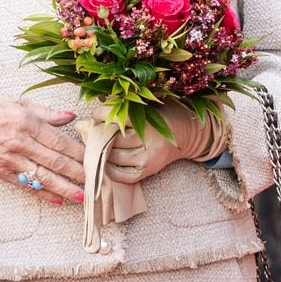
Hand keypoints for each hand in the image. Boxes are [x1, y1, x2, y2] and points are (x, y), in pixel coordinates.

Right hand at [0, 96, 86, 204]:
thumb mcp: (18, 102)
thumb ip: (46, 112)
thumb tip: (71, 116)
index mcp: (25, 123)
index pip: (59, 142)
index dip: (79, 153)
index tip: (95, 159)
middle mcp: (19, 143)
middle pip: (55, 162)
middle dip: (78, 174)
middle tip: (97, 181)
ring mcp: (10, 161)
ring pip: (43, 178)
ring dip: (65, 189)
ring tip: (83, 196)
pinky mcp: (2, 173)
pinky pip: (27, 187)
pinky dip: (43, 194)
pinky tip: (58, 200)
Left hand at [93, 102, 227, 184]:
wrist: (186, 134)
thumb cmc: (163, 115)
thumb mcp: (147, 105)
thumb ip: (123, 107)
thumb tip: (94, 111)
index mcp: (149, 123)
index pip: (118, 118)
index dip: (102, 114)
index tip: (96, 113)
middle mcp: (149, 143)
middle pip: (113, 140)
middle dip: (99, 134)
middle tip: (94, 128)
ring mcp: (147, 160)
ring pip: (114, 158)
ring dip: (101, 151)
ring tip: (98, 142)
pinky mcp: (147, 171)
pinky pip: (122, 176)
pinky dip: (110, 169)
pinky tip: (106, 160)